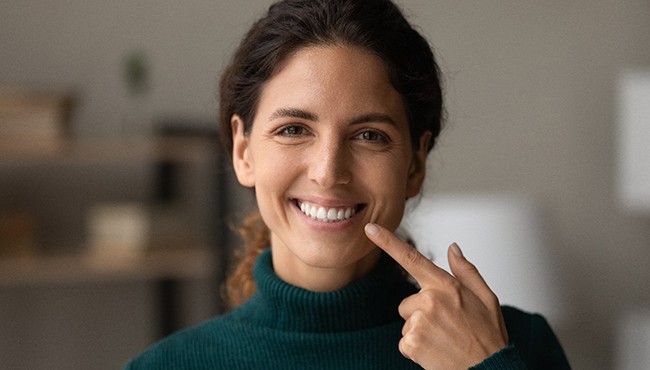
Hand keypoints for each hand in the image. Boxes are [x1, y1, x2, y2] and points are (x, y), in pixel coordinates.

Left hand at [364, 223, 507, 369]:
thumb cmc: (488, 337)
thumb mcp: (486, 298)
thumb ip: (465, 271)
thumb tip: (452, 248)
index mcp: (446, 285)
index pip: (411, 258)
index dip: (387, 241)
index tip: (369, 228)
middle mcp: (429, 300)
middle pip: (408, 303)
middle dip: (421, 314)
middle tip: (446, 327)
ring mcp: (419, 321)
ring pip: (407, 323)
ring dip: (420, 332)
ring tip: (444, 341)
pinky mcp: (412, 342)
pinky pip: (404, 342)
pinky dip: (417, 349)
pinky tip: (436, 352)